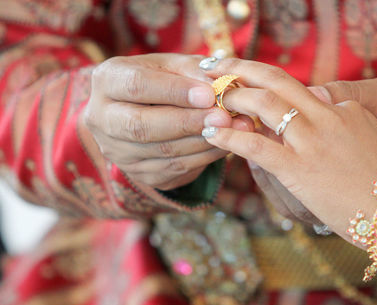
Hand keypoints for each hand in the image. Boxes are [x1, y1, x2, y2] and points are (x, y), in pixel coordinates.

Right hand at [84, 53, 251, 190]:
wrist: (144, 110)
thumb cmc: (161, 79)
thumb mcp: (173, 65)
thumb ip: (194, 71)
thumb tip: (221, 85)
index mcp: (107, 80)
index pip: (136, 86)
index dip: (173, 92)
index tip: (208, 94)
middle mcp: (102, 118)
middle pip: (142, 126)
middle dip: (187, 122)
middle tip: (223, 116)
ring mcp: (118, 151)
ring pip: (162, 151)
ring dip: (203, 141)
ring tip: (234, 129)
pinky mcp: (139, 173)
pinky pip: (176, 168)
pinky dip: (205, 157)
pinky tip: (226, 144)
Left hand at [201, 58, 376, 243]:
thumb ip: (355, 117)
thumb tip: (325, 104)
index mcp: (346, 108)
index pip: (300, 92)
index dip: (270, 90)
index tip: (251, 91)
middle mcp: (327, 116)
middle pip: (277, 81)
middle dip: (243, 69)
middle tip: (219, 68)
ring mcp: (312, 141)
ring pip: (263, 106)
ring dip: (233, 98)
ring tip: (214, 99)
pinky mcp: (299, 170)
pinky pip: (257, 147)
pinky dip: (230, 138)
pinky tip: (211, 134)